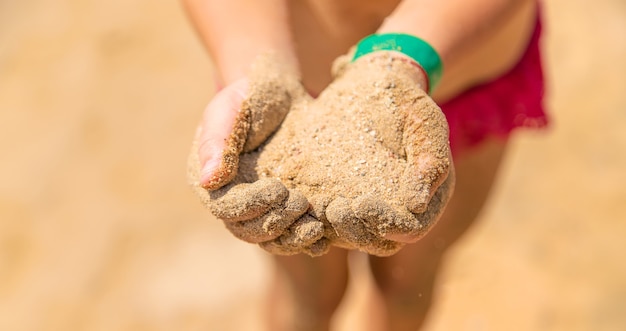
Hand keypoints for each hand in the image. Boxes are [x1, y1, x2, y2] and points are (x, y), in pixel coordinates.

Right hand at [188, 53, 325, 255]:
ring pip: (270, 239)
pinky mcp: (284, 209)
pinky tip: (325, 238)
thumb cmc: (249, 96)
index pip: (227, 208)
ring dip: (292, 239)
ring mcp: (259, 209)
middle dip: (276, 222)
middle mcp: (231, 202)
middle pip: (249, 231)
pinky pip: (291, 235)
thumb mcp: (228, 110)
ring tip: (316, 229)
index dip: (253, 205)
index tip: (279, 188)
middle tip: (302, 204)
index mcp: (212, 182)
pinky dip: (306, 241)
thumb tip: (208, 181)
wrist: (279, 93)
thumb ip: (216, 141)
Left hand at [247, 51, 454, 255]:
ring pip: (348, 235)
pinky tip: (295, 203)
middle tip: (334, 209)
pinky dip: (309, 218)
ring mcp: (363, 207)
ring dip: (330, 230)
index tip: (363, 204)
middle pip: (376, 240)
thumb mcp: (425, 122)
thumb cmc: (405, 102)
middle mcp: (394, 211)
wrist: (370, 85)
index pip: (410, 229)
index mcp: (424, 200)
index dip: (388, 224)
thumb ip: (430, 160)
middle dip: (354, 231)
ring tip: (313, 208)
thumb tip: (418, 204)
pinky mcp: (335, 197)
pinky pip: (323, 219)